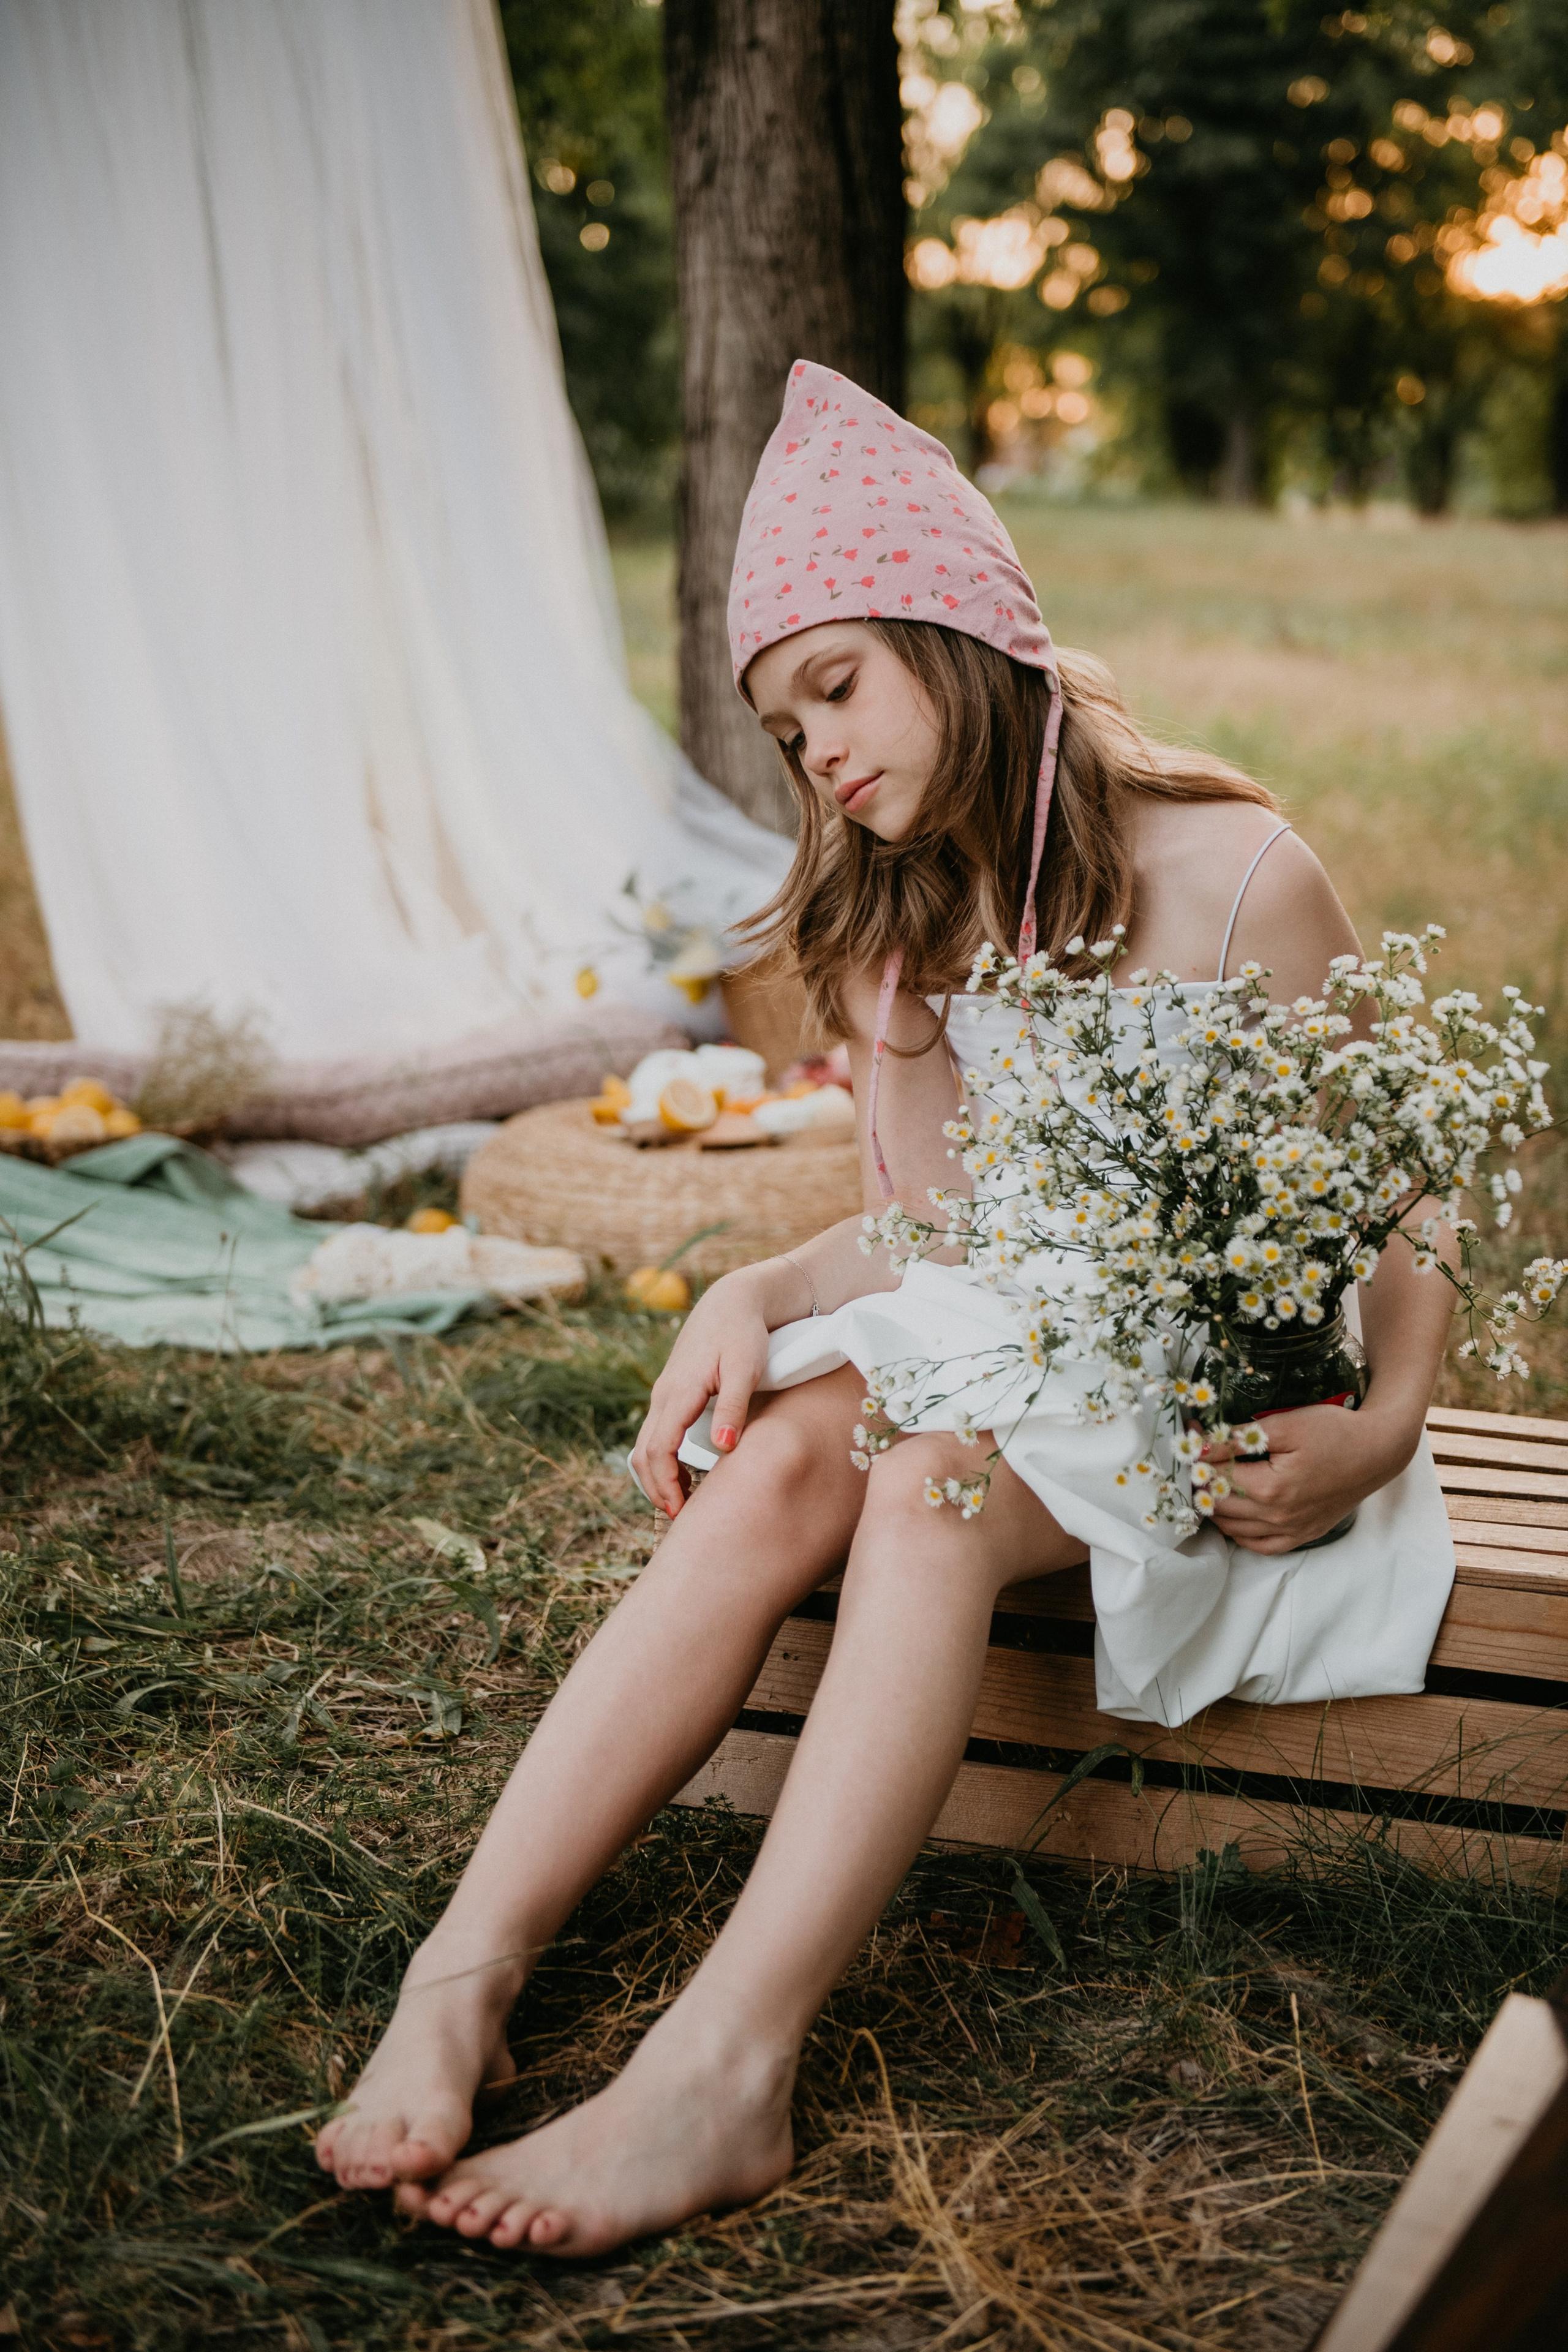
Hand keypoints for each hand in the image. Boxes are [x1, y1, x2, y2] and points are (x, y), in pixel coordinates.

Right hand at [629, 1268, 771, 1518]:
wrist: (732, 1300)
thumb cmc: (744, 1333)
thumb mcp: (745, 1368)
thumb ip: (733, 1408)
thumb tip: (722, 1449)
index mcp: (679, 1392)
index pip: (659, 1449)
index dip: (666, 1484)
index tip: (682, 1512)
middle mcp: (664, 1395)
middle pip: (644, 1453)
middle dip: (657, 1488)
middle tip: (681, 1518)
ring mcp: (664, 1394)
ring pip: (645, 1444)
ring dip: (657, 1476)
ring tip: (682, 1501)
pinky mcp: (671, 1393)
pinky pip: (656, 1433)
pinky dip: (661, 1459)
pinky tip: (685, 1473)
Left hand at [1202, 1401, 1420, 1555]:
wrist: (1377, 1451)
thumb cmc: (1334, 1432)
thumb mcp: (1284, 1425)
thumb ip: (1239, 1439)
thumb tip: (1201, 1446)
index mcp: (1270, 1489)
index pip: (1214, 1481)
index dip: (1197, 1461)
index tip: (1188, 1443)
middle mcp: (1278, 1517)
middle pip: (1219, 1509)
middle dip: (1201, 1486)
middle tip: (1195, 1463)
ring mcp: (1292, 1531)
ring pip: (1234, 1530)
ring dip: (1216, 1510)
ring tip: (1210, 1485)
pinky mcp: (1304, 1536)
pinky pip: (1260, 1546)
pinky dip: (1240, 1533)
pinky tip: (1234, 1516)